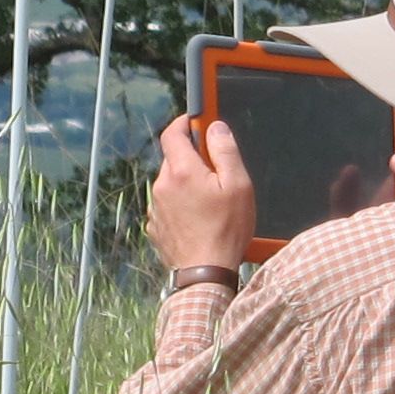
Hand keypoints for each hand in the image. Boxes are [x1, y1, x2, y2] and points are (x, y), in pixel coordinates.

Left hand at [148, 114, 256, 272]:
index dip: (183, 123)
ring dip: (187, 185)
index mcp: (182, 171)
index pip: (172, 134)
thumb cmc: (226, 229)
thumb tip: (215, 127)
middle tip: (217, 174)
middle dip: (193, 160)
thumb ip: (225, 151)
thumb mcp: (238, 185)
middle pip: (174, 160)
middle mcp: (162, 186)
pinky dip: (181, 205)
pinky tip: (200, 220)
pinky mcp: (155, 226)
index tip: (195, 121)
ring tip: (211, 204)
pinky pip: (168, 205)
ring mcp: (156, 207)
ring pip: (171, 184)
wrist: (205, 272)